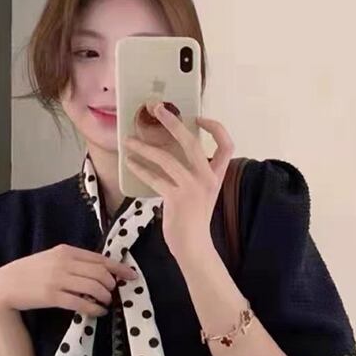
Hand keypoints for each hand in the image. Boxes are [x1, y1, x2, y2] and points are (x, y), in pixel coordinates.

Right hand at [0, 244, 138, 316]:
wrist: (4, 285)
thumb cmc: (30, 272)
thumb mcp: (52, 259)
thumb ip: (73, 261)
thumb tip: (100, 270)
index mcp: (66, 251)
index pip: (100, 259)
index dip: (119, 268)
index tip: (132, 275)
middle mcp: (64, 263)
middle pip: (101, 274)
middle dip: (112, 285)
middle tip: (113, 293)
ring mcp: (58, 279)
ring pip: (94, 288)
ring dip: (105, 298)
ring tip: (106, 303)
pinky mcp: (53, 296)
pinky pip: (82, 303)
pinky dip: (95, 309)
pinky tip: (99, 312)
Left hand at [123, 99, 233, 263]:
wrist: (194, 246)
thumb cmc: (194, 219)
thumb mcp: (202, 193)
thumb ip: (194, 173)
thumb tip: (170, 152)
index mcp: (217, 175)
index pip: (226, 144)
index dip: (215, 127)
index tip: (197, 118)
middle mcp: (207, 178)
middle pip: (192, 142)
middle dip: (173, 122)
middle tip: (156, 109)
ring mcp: (192, 188)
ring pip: (166, 158)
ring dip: (145, 147)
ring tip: (129, 141)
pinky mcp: (176, 198)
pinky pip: (154, 178)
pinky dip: (140, 169)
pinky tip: (130, 163)